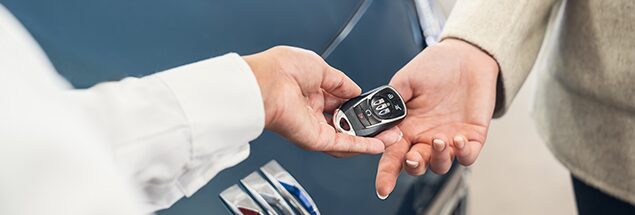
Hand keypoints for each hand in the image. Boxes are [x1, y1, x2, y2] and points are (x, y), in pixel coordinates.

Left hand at [244, 46, 401, 154]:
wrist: (265, 84)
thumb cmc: (281, 69)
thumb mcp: (320, 67)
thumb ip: (341, 82)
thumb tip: (355, 90)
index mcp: (310, 89)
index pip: (339, 100)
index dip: (357, 104)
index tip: (374, 105)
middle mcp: (311, 110)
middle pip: (344, 121)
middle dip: (367, 123)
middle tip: (386, 123)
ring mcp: (312, 126)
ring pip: (347, 136)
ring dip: (370, 138)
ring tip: (390, 135)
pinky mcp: (314, 140)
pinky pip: (343, 144)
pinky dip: (362, 146)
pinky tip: (379, 144)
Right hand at [375, 39, 498, 197]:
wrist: (466, 55)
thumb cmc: (435, 65)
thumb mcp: (406, 80)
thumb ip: (392, 101)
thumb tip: (382, 119)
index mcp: (406, 127)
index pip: (392, 156)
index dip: (386, 174)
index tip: (382, 187)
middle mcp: (425, 137)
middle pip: (415, 166)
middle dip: (412, 167)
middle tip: (413, 158)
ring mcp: (448, 139)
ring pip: (440, 165)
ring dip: (437, 158)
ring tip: (438, 140)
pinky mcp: (472, 137)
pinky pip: (467, 156)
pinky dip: (462, 153)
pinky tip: (458, 138)